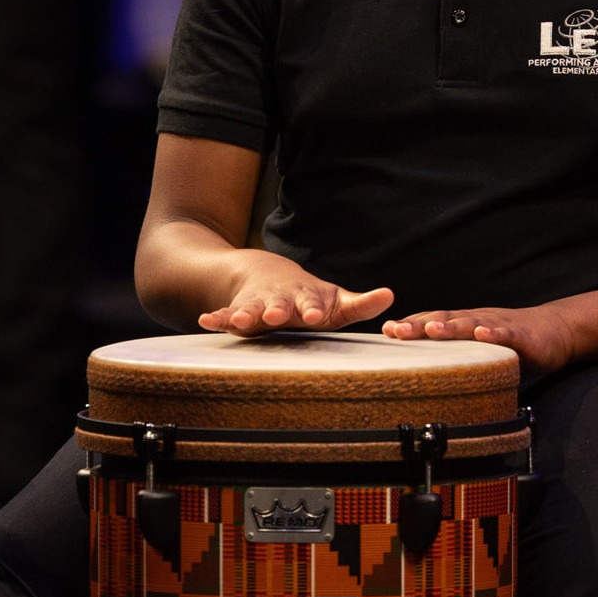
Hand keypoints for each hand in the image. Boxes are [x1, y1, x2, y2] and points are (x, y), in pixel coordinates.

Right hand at [200, 253, 393, 334]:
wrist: (269, 276)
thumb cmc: (310, 298)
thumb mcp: (335, 301)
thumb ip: (360, 304)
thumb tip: (390, 296)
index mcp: (306, 299)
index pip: (312, 303)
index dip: (314, 308)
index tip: (316, 314)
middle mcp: (281, 300)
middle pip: (279, 304)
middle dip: (277, 309)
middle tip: (276, 315)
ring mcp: (258, 304)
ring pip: (251, 308)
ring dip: (246, 313)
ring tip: (239, 320)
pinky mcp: (238, 309)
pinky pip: (225, 313)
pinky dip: (217, 316)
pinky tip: (207, 321)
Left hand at [383, 305, 576, 379]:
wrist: (558, 329)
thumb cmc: (515, 342)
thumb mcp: (482, 350)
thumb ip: (461, 360)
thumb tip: (431, 382)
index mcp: (466, 325)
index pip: (433, 322)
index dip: (411, 325)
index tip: (386, 331)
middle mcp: (477, 321)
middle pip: (444, 321)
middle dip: (419, 325)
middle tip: (396, 330)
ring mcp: (498, 325)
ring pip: (471, 324)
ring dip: (450, 327)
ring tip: (431, 330)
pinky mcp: (521, 335)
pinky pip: (506, 334)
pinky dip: (493, 333)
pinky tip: (482, 334)